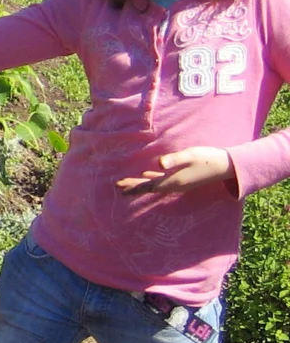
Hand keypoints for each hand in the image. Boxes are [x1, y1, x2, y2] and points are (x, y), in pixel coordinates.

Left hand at [115, 147, 233, 195]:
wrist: (227, 166)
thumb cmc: (207, 158)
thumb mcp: (189, 156)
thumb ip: (174, 160)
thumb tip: (159, 164)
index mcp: (173, 181)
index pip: (148, 185)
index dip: (133, 186)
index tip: (119, 187)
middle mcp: (174, 184)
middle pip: (149, 186)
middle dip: (133, 186)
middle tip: (117, 186)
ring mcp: (179, 182)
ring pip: (155, 183)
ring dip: (141, 183)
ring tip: (128, 183)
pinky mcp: (183, 177)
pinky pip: (163, 180)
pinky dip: (153, 177)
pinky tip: (148, 174)